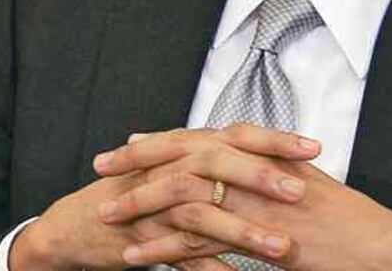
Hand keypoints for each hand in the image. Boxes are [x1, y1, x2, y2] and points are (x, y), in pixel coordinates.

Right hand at [11, 140, 302, 270]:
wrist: (78, 224)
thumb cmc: (137, 195)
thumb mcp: (179, 172)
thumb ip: (217, 164)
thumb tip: (270, 159)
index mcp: (185, 150)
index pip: (234, 136)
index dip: (273, 140)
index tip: (312, 147)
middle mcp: (170, 170)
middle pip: (218, 165)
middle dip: (261, 177)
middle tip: (301, 191)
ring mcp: (154, 205)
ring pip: (203, 213)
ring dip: (244, 231)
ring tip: (282, 248)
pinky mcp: (142, 238)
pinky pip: (178, 255)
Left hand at [96, 125, 391, 270]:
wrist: (383, 247)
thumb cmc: (348, 224)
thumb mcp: (302, 187)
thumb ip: (267, 174)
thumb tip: (238, 173)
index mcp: (262, 154)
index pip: (199, 138)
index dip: (161, 142)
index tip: (127, 146)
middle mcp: (253, 170)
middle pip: (180, 157)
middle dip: (136, 163)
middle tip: (100, 167)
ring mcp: (252, 202)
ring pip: (180, 196)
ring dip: (139, 206)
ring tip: (106, 215)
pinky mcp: (254, 238)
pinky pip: (197, 242)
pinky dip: (161, 249)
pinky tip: (136, 257)